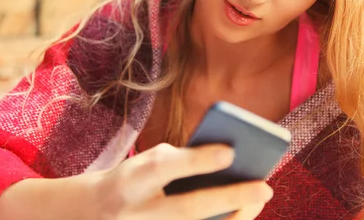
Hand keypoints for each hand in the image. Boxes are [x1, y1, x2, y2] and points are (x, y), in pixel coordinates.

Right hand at [90, 143, 272, 219]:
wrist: (98, 214)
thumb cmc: (135, 179)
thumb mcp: (147, 160)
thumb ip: (181, 159)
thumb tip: (227, 160)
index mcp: (131, 179)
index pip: (164, 168)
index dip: (196, 160)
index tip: (230, 151)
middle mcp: (137, 212)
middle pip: (187, 208)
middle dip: (228, 198)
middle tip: (264, 187)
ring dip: (233, 218)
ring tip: (258, 200)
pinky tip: (242, 212)